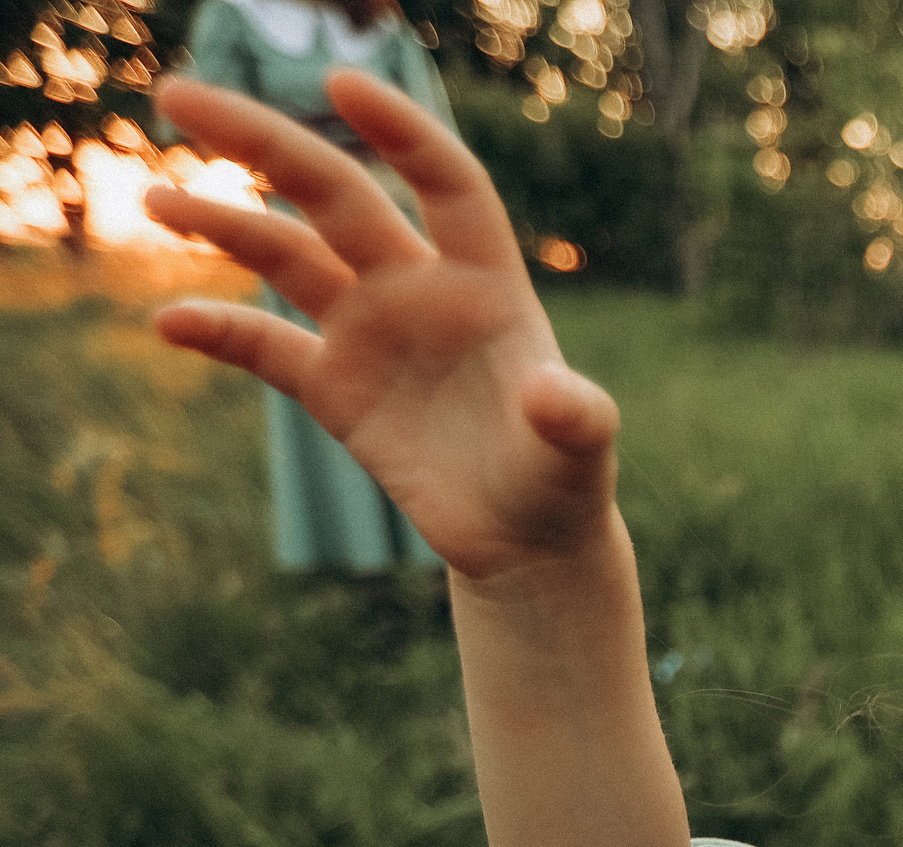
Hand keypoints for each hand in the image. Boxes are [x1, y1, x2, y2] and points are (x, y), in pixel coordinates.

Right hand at [144, 70, 619, 580]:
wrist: (525, 540)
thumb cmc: (562, 485)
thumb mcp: (579, 454)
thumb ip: (575, 417)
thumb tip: (556, 396)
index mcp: (487, 285)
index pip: (446, 185)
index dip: (402, 133)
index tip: (343, 82)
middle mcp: (420, 292)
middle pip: (338, 196)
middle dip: (266, 144)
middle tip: (180, 97)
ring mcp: (372, 334)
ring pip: (286, 255)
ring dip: (221, 223)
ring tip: (155, 195)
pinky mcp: (336, 388)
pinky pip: (264, 346)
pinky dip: (218, 331)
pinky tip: (168, 323)